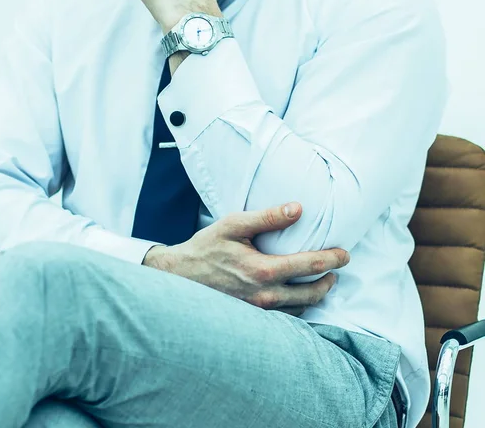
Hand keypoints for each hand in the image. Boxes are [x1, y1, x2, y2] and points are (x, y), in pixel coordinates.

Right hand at [145, 203, 350, 316]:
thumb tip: (298, 209)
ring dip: (318, 294)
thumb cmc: (207, 247)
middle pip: (314, 293)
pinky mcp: (255, 317)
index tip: (345, 254)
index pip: (310, 266)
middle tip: (338, 266)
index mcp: (263, 270)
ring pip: (302, 308)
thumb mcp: (234, 225)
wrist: (181, 276)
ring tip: (323, 279)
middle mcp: (265, 295)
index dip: (333, 259)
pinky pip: (287, 316)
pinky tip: (299, 292)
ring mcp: (260, 311)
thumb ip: (267, 217)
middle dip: (330, 279)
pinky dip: (301, 305)